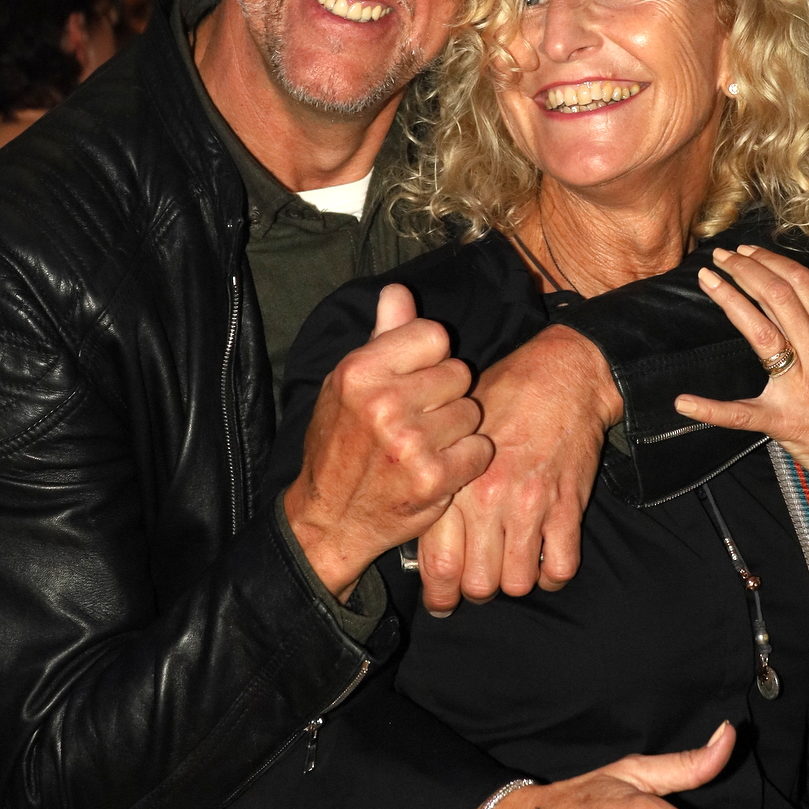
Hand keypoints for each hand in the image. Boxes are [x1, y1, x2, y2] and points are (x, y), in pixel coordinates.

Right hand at [284, 285, 492, 598]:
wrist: (328, 518)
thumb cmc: (339, 445)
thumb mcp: (347, 385)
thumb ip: (382, 336)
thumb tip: (398, 290)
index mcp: (361, 370)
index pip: (434, 335)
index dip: (431, 358)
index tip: (415, 380)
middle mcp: (385, 402)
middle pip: (459, 373)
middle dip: (446, 394)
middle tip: (419, 417)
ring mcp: (412, 442)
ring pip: (472, 411)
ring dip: (457, 428)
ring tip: (426, 443)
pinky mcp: (434, 478)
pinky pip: (480, 449)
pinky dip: (466, 460)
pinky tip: (439, 467)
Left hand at [416, 325, 621, 614]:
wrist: (562, 375)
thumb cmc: (502, 398)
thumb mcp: (453, 428)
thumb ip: (437, 477)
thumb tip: (418, 525)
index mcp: (455, 480)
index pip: (439, 562)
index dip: (439, 595)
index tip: (441, 602)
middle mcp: (490, 498)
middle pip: (479, 583)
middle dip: (477, 592)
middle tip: (478, 583)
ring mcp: (532, 505)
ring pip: (518, 583)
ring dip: (515, 582)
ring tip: (511, 568)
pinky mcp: (569, 505)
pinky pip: (561, 567)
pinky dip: (553, 573)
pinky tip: (546, 559)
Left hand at [674, 246, 808, 546]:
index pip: (801, 284)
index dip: (770, 261)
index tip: (746, 251)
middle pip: (778, 297)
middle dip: (745, 270)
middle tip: (721, 255)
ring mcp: (799, 389)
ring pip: (760, 331)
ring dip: (731, 300)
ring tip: (709, 279)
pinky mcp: (782, 422)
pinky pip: (741, 415)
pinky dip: (711, 410)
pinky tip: (684, 402)